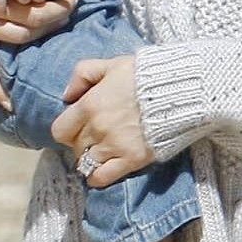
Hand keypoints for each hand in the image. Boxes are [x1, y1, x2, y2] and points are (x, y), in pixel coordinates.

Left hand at [50, 56, 150, 185]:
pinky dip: (97, 177)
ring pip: (86, 163)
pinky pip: (102, 177)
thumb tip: (66, 96)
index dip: (67, 130)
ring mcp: (114, 146)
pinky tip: (102, 169)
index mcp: (89, 105)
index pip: (60, 131)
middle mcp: (97, 129)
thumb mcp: (111, 64)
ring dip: (91, 158)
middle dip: (81, 142)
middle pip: (75, 147)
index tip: (78, 126)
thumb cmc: (145, 75)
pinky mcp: (132, 159)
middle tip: (95, 136)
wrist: (181, 90)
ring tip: (102, 151)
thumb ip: (82, 74)